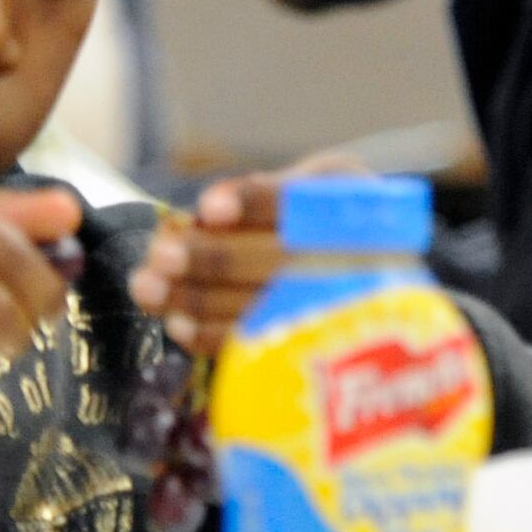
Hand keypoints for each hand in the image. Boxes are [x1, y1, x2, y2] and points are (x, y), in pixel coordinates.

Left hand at [127, 154, 363, 356]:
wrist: (384, 273)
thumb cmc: (335, 217)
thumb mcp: (326, 183)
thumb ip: (275, 189)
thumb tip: (212, 208)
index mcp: (353, 211)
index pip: (301, 203)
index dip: (253, 202)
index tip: (208, 207)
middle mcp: (351, 264)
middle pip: (274, 262)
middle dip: (210, 259)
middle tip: (160, 254)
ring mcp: (327, 312)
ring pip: (257, 308)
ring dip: (195, 300)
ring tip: (147, 287)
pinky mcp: (300, 348)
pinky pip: (254, 347)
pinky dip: (210, 337)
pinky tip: (176, 323)